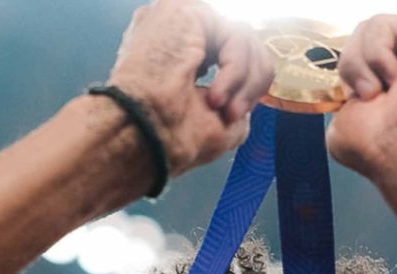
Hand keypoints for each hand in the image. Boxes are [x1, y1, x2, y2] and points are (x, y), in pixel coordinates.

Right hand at [106, 0, 273, 177]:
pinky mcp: (186, 9)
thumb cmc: (169, 137)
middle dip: (252, 82)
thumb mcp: (219, 120)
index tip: (235, 115)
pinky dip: (235, 72)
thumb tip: (253, 87)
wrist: (143, 137)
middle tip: (235, 115)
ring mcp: (180, 18)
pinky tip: (215, 98)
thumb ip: (237, 94)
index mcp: (177, 53)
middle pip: (240, 42)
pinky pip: (235, 35)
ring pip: (243, 38)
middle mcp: (177, 31)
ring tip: (226, 111)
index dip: (245, 83)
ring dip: (245, 82)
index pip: (228, 54)